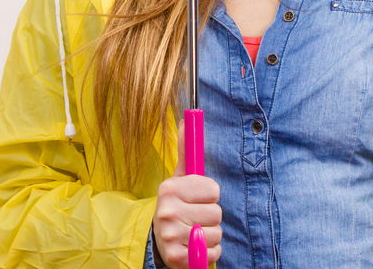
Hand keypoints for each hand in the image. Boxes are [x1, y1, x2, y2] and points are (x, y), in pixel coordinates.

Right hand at [152, 118, 222, 268]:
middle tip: (195, 216)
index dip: (210, 195)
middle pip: (217, 213)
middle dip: (211, 216)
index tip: (199, 197)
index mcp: (170, 188)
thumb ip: (186, 150)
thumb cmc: (176, 204)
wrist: (156, 239)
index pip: (214, 190)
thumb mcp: (179, 177)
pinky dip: (208, 253)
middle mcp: (167, 211)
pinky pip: (211, 254)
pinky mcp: (176, 258)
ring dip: (210, 235)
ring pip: (216, 234)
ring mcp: (170, 236)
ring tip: (195, 231)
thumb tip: (187, 118)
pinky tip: (195, 246)